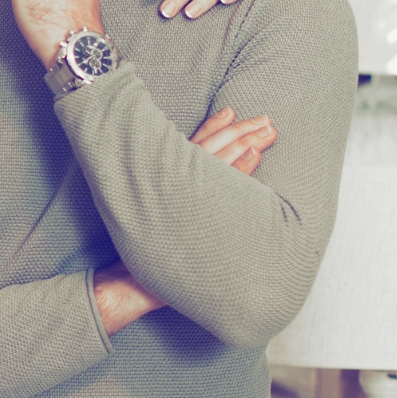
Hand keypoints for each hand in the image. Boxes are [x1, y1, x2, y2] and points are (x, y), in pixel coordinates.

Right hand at [93, 106, 277, 333]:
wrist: (129, 284)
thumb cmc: (146, 254)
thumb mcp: (155, 215)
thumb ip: (174, 195)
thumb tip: (194, 185)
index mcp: (164, 179)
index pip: (194, 145)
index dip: (214, 126)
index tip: (233, 112)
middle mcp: (172, 183)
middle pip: (212, 146)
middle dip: (241, 130)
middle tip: (265, 120)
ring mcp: (182, 197)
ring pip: (220, 159)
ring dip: (246, 141)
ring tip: (267, 131)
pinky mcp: (193, 215)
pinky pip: (222, 185)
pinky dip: (240, 167)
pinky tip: (255, 155)